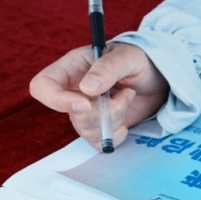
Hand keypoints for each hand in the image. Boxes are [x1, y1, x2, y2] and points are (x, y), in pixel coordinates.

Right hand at [29, 42, 169, 150]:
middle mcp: (73, 91)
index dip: (57, 100)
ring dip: (114, 119)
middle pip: (71, 115)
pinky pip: (99, 142)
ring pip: (86, 131)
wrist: (157, 78)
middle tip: (126, 94)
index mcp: (72, 68)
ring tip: (128, 97)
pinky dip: (116, 134)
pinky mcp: (99, 127)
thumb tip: (86, 88)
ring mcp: (86, 112)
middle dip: (103, 112)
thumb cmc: (140, 60)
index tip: (86, 104)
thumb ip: (108, 68)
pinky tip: (127, 117)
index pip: (43, 86)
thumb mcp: (128, 57)